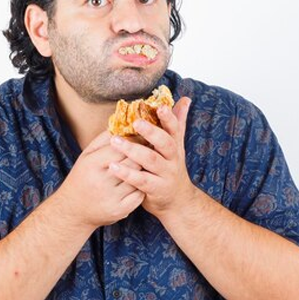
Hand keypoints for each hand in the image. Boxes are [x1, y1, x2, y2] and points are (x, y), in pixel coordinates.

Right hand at [54, 131, 144, 230]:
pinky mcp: (121, 210)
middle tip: (152, 146)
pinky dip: (144, 187)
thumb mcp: (87, 155)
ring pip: (139, 178)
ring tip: (150, 162)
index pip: (121, 147)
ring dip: (146, 170)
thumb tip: (123, 123)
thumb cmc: (82, 177)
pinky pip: (141, 195)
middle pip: (133, 161)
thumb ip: (104, 138)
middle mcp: (102, 181)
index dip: (134, 140)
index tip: (143, 134)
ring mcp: (112, 198)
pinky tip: (144, 181)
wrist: (73, 210)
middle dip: (143, 153)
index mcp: (93, 164)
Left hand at [108, 97, 195, 217]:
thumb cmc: (170, 168)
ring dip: (133, 150)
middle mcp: (173, 159)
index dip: (169, 117)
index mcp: (175, 145)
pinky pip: (142, 181)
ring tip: (115, 141)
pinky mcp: (157, 189)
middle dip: (151, 132)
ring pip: (151, 161)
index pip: (175, 128)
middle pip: (165, 143)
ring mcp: (166, 174)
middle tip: (135, 122)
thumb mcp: (176, 145)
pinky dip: (127, 174)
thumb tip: (185, 99)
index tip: (160, 106)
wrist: (177, 201)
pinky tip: (113, 166)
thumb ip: (178, 123)